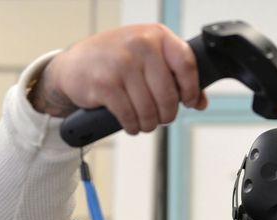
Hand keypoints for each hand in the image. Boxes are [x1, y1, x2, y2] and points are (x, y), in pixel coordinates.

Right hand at [28, 24, 207, 134]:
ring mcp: (122, 64)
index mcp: (156, 36)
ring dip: (149, 124)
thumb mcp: (148, 58)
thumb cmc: (116, 61)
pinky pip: (130, 116)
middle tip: (161, 117)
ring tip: (145, 121)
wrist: (75, 65)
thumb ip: (176, 76)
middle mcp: (140, 45)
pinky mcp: (106, 84)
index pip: (186, 64)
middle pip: (169, 95)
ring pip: (150, 110)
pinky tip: (131, 123)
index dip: (191, 89)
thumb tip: (201, 102)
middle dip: (167, 114)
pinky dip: (133, 126)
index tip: (189, 102)